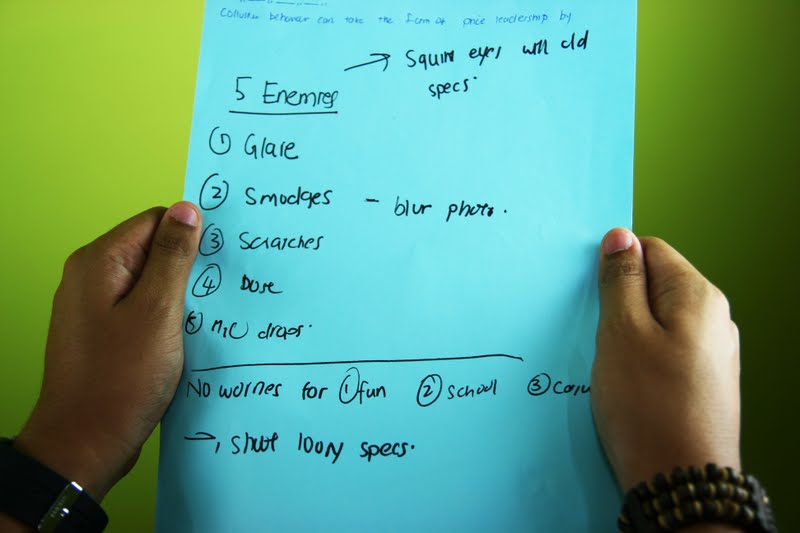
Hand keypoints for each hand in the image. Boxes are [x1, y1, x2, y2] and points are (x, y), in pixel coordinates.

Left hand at [13, 203, 201, 500]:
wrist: (87, 443)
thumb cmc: (121, 380)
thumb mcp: (157, 311)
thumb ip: (173, 257)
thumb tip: (187, 209)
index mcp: (99, 262)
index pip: (156, 221)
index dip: (191, 237)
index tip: (219, 263)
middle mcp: (92, 277)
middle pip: (153, 250)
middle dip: (188, 269)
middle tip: (214, 297)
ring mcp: (96, 306)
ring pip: (152, 282)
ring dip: (181, 297)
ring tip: (201, 322)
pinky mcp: (107, 332)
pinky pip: (145, 309)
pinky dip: (168, 318)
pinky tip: (186, 338)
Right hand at [591, 228, 740, 491]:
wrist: (680, 480)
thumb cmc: (648, 404)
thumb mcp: (621, 332)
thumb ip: (620, 281)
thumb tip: (620, 237)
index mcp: (698, 297)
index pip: (652, 250)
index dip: (615, 262)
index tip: (587, 288)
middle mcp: (714, 319)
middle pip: (656, 286)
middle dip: (618, 299)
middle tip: (590, 326)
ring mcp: (711, 353)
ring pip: (657, 321)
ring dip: (625, 331)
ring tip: (602, 357)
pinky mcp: (701, 381)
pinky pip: (664, 350)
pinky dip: (638, 356)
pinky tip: (621, 379)